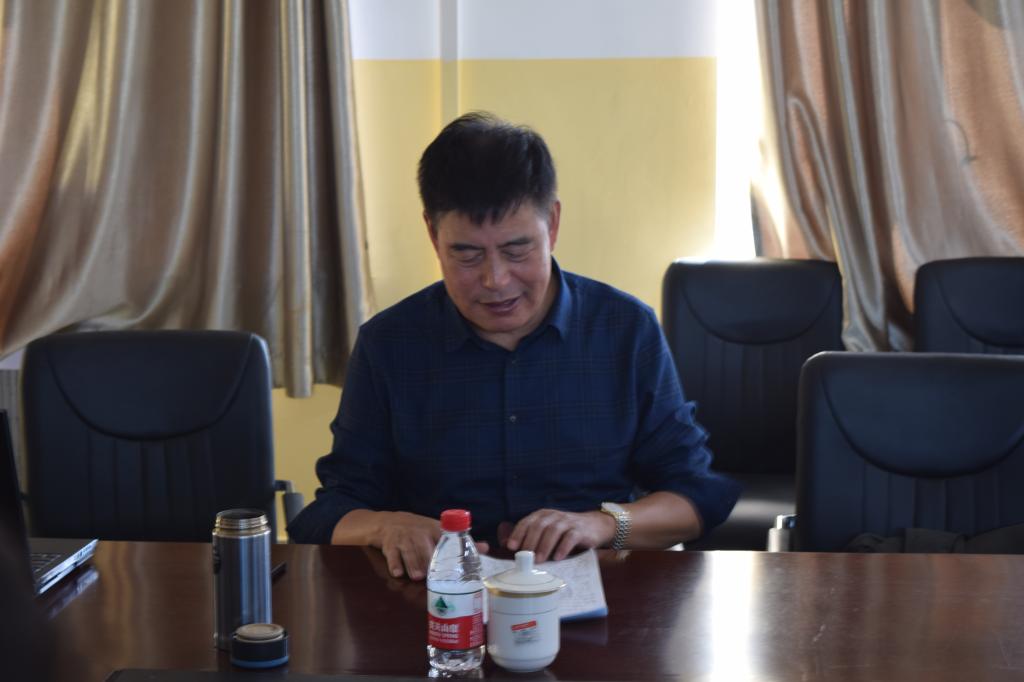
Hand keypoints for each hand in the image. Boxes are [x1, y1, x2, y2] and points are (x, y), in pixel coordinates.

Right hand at [370, 511, 490, 580]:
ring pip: (408, 552)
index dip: (451, 550)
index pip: (445, 538)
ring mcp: (403, 539)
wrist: (389, 522)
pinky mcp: (390, 545)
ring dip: (412, 564)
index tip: (457, 564)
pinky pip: (392, 556)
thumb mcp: (438, 531)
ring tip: (417, 576)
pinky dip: (394, 564)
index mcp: (434, 530)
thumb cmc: (419, 530)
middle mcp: (419, 533)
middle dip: (427, 560)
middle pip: (424, 547)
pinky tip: (397, 573)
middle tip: (432, 576)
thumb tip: (486, 548)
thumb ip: (461, 542)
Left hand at [502, 509, 613, 562]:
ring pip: (553, 531)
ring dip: (544, 546)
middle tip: (524, 557)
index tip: (511, 547)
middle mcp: (553, 516)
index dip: (518, 534)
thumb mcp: (546, 532)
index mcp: (542, 515)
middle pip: (539, 526)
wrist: (594, 526)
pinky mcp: (580, 530)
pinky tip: (558, 557)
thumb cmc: (565, 532)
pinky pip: (570, 537)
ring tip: (539, 560)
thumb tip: (505, 544)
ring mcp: (567, 522)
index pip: (527, 522)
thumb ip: (528, 537)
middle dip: (530, 542)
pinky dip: (563, 547)